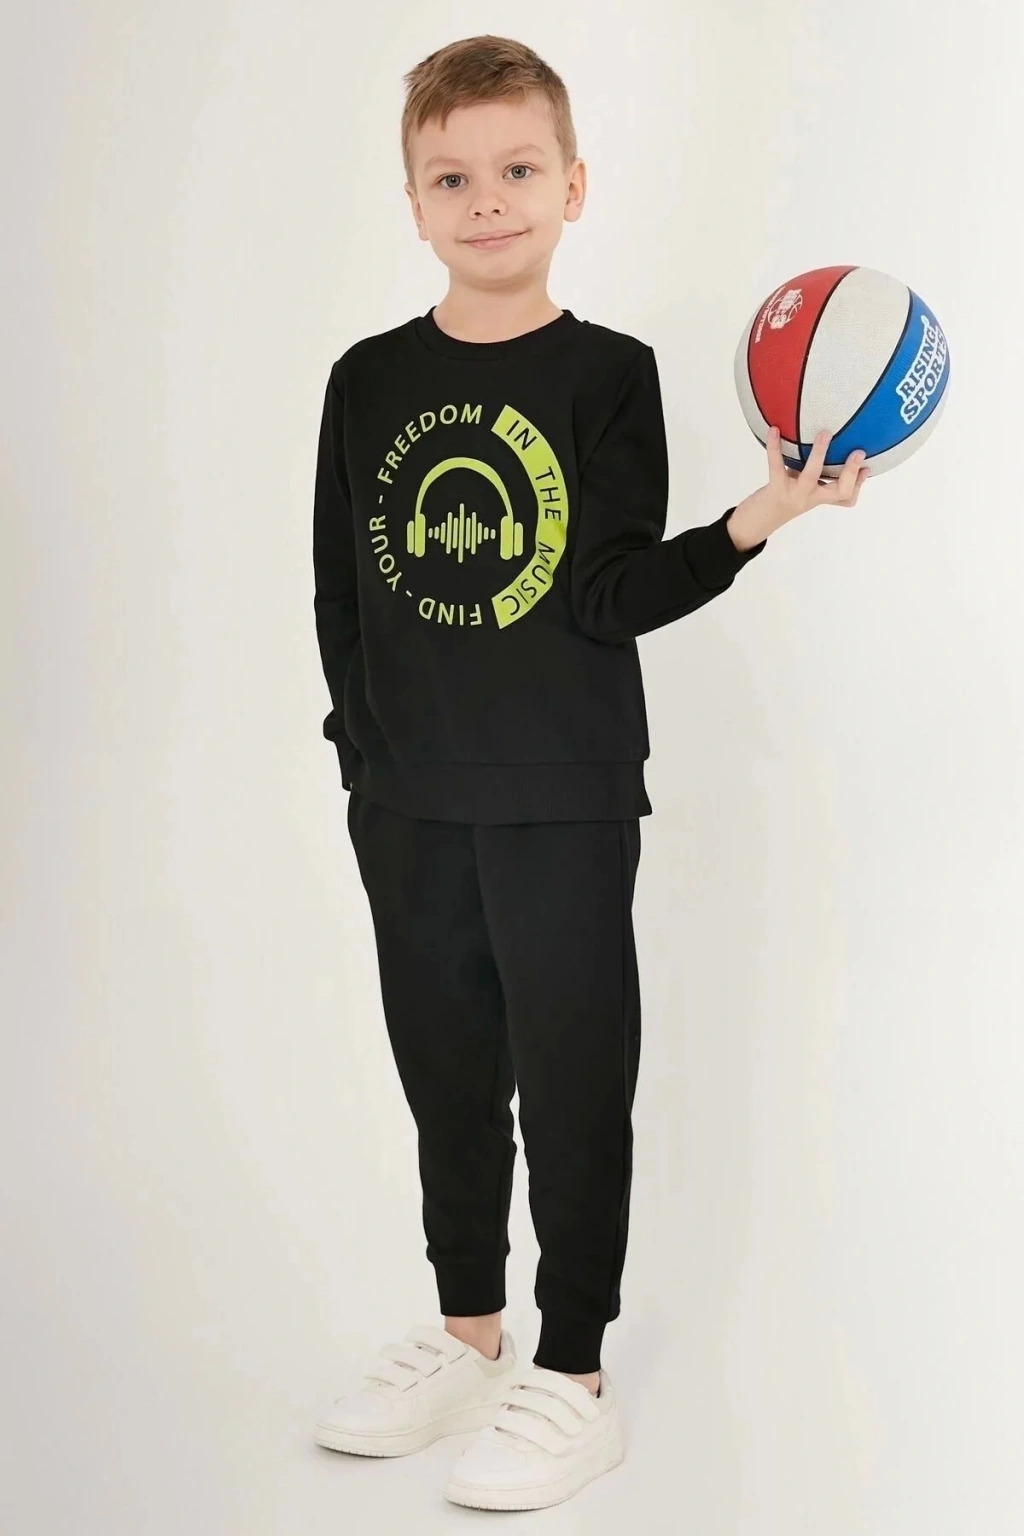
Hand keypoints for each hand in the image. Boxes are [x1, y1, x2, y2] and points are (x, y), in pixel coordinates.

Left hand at [729, 428, 871, 548]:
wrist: (756, 522)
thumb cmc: (783, 497)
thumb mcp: (802, 488)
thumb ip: (814, 473)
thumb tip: (825, 444)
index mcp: (819, 498)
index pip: (847, 496)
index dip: (860, 483)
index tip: (868, 468)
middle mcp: (810, 498)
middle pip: (840, 491)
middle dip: (851, 472)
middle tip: (859, 452)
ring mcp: (794, 494)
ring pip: (812, 475)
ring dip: (819, 454)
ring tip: (825, 434)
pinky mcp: (776, 489)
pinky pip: (776, 466)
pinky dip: (774, 447)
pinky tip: (774, 430)